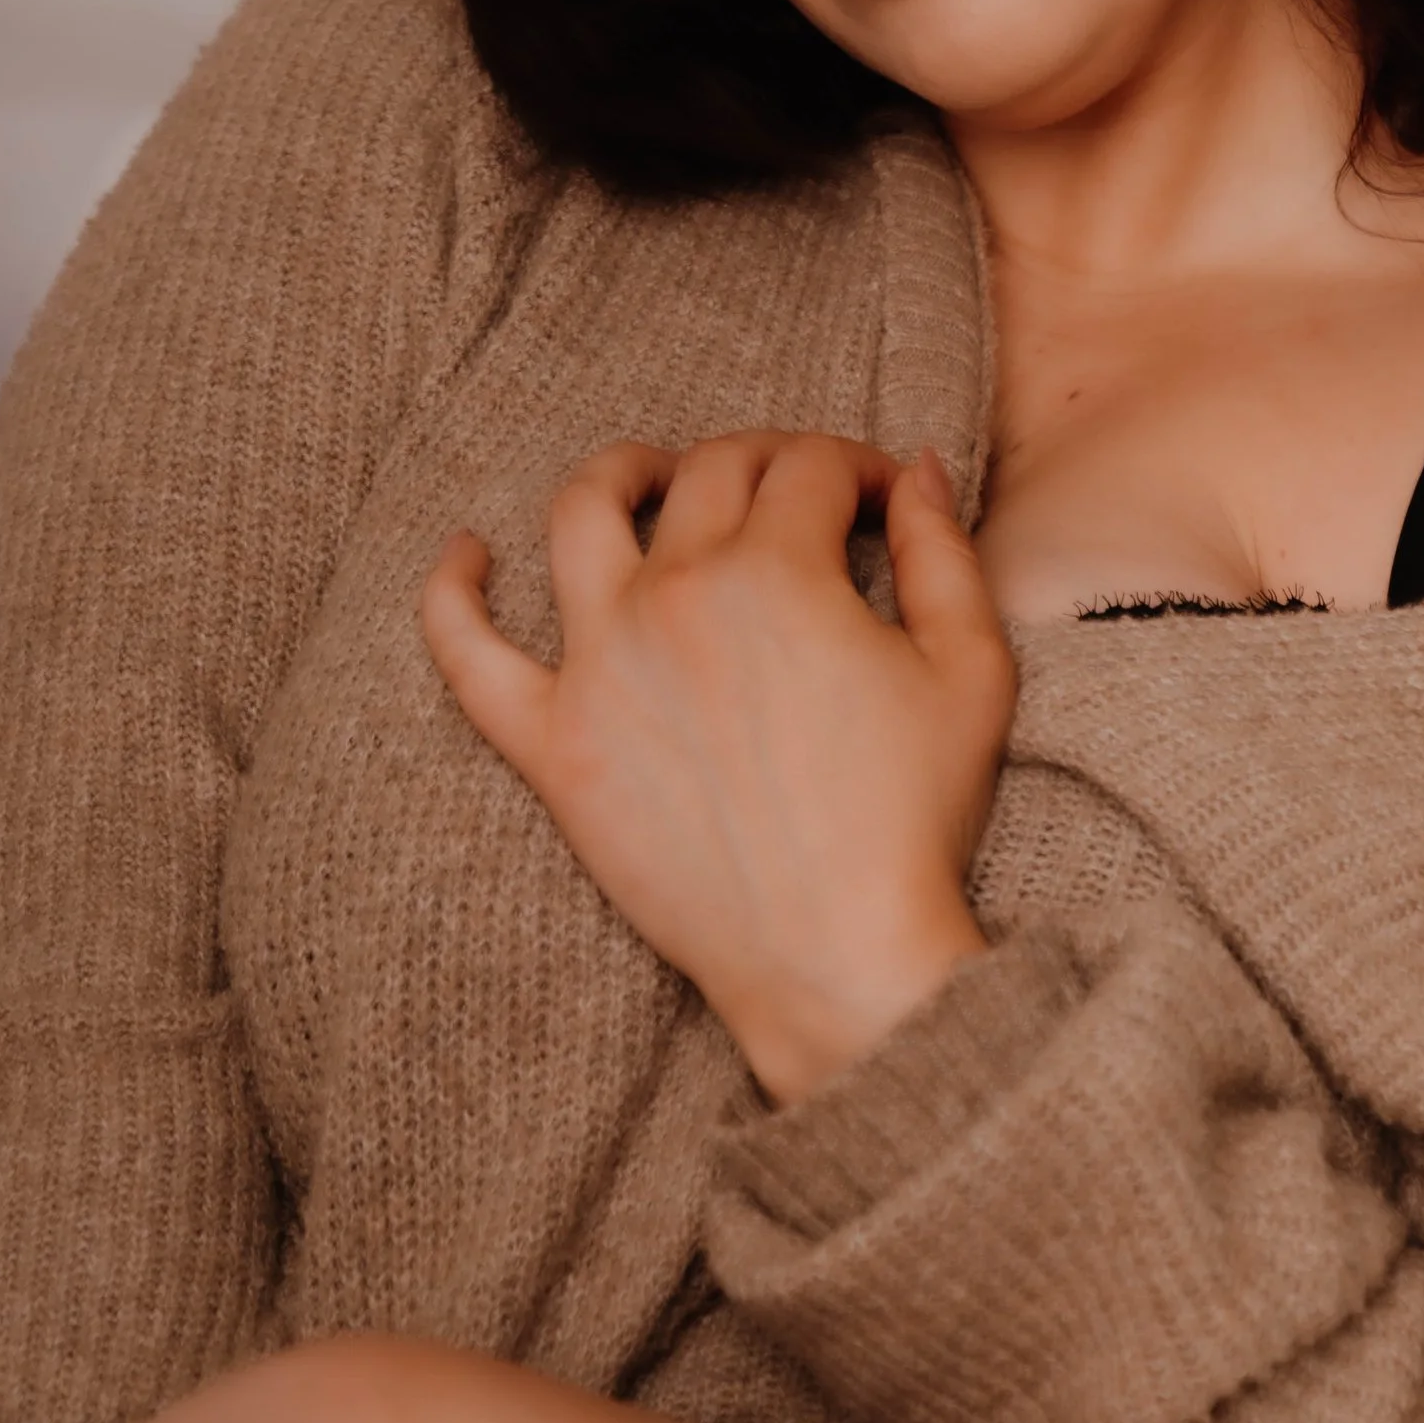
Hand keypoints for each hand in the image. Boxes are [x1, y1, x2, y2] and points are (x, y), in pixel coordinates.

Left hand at [420, 428, 1017, 1104]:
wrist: (839, 959)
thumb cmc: (914, 821)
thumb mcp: (971, 672)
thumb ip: (942, 550)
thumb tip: (912, 466)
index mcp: (779, 570)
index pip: (810, 467)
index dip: (854, 469)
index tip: (879, 504)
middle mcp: (677, 594)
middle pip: (708, 473)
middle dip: (764, 463)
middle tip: (796, 498)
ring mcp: (601, 664)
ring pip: (582, 515)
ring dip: (618, 473)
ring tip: (648, 476)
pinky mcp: (553, 744)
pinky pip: (469, 656)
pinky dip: (453, 594)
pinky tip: (464, 554)